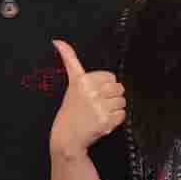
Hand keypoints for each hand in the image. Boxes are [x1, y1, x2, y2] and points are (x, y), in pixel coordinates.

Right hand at [44, 43, 127, 157]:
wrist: (66, 137)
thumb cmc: (70, 110)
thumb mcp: (70, 83)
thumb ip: (69, 59)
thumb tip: (58, 41)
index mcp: (83, 80)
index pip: (111, 76)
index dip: (105, 86)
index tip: (95, 94)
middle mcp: (91, 92)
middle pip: (119, 88)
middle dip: (111, 97)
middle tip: (98, 105)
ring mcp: (99, 107)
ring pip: (122, 102)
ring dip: (114, 109)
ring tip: (99, 114)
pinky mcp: (106, 120)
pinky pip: (122, 115)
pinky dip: (115, 121)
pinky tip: (103, 122)